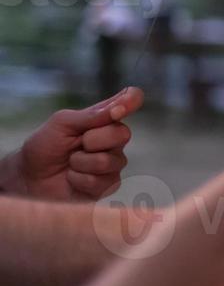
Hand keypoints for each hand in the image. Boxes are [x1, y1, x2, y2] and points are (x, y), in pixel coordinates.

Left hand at [4, 88, 143, 200]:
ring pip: (109, 161)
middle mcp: (114, 139)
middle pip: (122, 133)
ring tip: (70, 164)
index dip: (130, 101)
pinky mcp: (108, 185)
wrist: (30, 178)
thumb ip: (92, 115)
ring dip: (81, 163)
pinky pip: (101, 182)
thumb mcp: (62, 123)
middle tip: (76, 144)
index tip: (119, 108)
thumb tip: (120, 107)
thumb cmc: (45, 147)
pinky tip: (72, 178)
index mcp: (105, 118)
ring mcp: (113, 162)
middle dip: (92, 140)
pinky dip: (79, 179)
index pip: (130, 100)